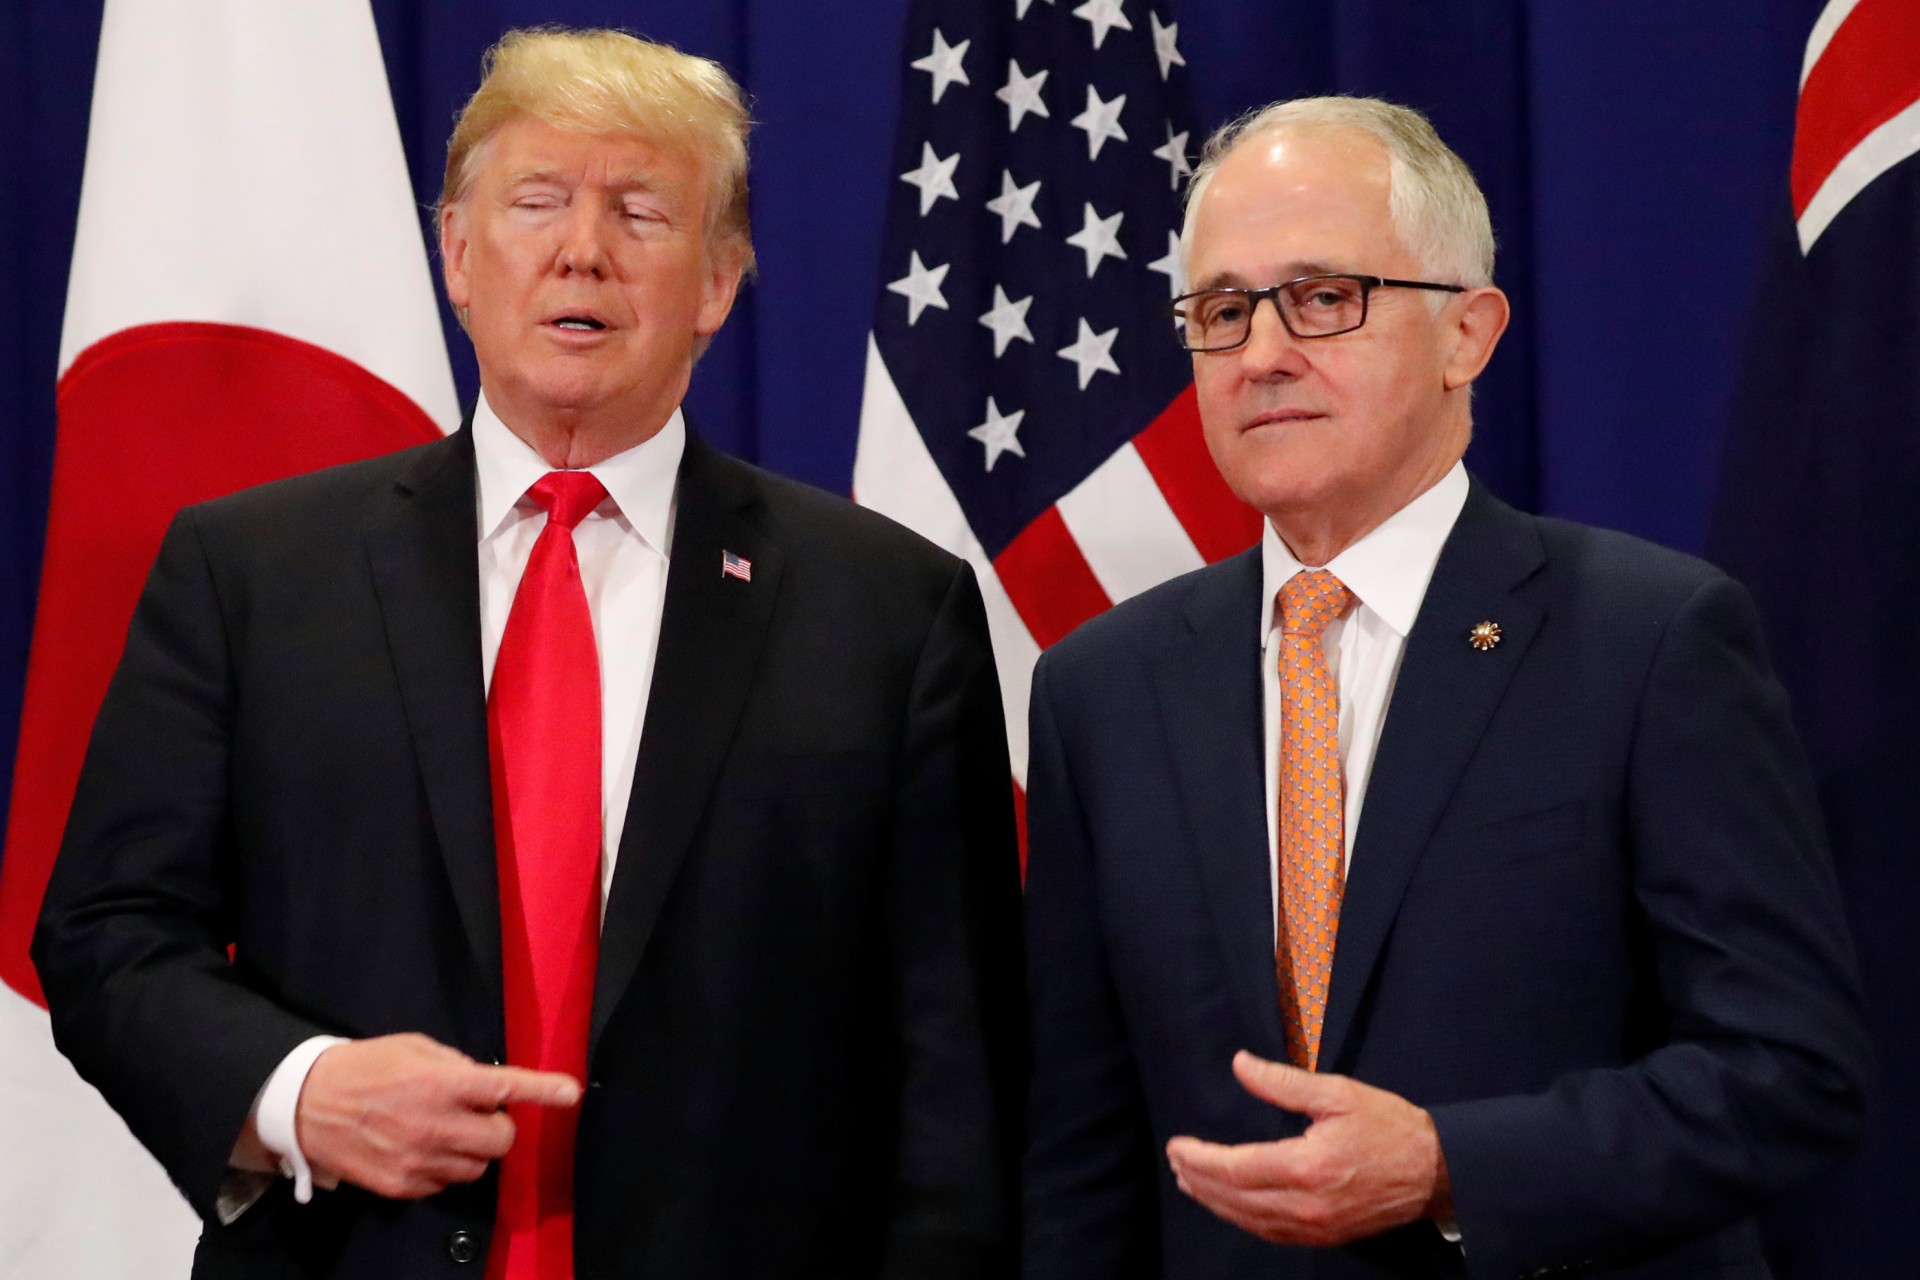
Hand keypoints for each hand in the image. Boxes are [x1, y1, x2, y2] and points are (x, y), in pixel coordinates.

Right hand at [295, 1033, 581, 1199]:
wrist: (305, 1104)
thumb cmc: (366, 1066)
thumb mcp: (415, 1048)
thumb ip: (456, 1066)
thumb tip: (488, 1084)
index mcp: (440, 1083)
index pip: (505, 1087)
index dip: (542, 1090)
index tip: (570, 1092)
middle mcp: (435, 1125)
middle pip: (502, 1140)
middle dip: (499, 1125)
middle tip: (480, 1112)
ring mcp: (419, 1161)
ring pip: (478, 1167)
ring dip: (474, 1149)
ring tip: (446, 1130)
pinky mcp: (402, 1186)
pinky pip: (446, 1183)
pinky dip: (445, 1167)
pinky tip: (422, 1148)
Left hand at [1165, 1050, 1451, 1247]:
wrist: (1435, 1171)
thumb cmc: (1389, 1126)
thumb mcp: (1337, 1092)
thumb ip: (1282, 1082)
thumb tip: (1240, 1064)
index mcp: (1308, 1165)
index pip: (1237, 1167)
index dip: (1201, 1159)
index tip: (1177, 1145)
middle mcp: (1307, 1204)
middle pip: (1236, 1198)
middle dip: (1199, 1180)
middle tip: (1175, 1162)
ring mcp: (1316, 1226)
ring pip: (1249, 1219)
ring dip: (1215, 1201)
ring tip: (1190, 1181)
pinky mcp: (1324, 1236)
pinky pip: (1271, 1232)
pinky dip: (1242, 1218)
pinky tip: (1229, 1205)